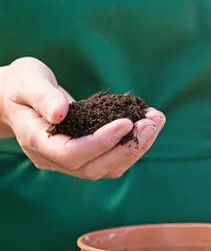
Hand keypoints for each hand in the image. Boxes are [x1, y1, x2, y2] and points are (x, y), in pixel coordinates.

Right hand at [0, 57, 165, 179]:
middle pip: (96, 168)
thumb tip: (61, 112)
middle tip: (152, 121)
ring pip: (109, 168)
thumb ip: (43, 96)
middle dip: (129, 147)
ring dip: (138, 147)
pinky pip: (113, 158)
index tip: (127, 121)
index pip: (73, 153)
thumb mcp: (27, 82)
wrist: (14, 98)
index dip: (102, 142)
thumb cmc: (20, 86)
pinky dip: (134, 143)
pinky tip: (148, 122)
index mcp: (38, 142)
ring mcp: (71, 161)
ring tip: (156, 120)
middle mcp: (55, 159)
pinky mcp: (86, 155)